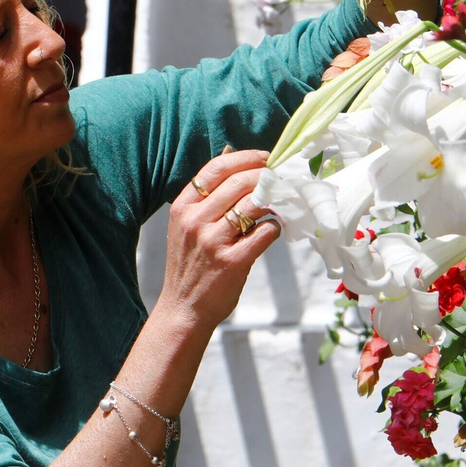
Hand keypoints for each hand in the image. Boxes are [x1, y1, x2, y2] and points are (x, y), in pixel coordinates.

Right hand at [156, 149, 280, 332]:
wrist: (183, 309)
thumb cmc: (191, 265)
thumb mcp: (186, 226)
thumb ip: (206, 198)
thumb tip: (233, 157)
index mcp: (182, 208)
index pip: (216, 168)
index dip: (246, 158)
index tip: (265, 158)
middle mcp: (195, 221)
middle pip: (239, 182)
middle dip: (266, 175)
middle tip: (281, 178)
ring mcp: (213, 241)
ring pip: (255, 204)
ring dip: (275, 199)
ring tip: (283, 201)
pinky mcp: (232, 262)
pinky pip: (265, 232)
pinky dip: (275, 226)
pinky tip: (274, 229)